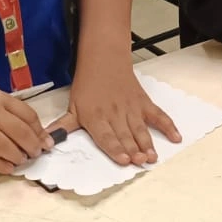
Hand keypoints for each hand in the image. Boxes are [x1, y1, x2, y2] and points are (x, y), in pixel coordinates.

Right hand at [0, 80, 54, 173]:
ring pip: (2, 144)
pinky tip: (7, 168)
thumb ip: (1, 108)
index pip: (25, 113)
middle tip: (37, 154)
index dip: (38, 129)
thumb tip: (25, 128)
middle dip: (31, 145)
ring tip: (23, 161)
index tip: (45, 140)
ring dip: (16, 155)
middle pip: (17, 130)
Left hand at [49, 55, 180, 166]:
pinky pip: (157, 115)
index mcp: (95, 117)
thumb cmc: (88, 85)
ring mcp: (131, 108)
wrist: (104, 60)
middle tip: (141, 161)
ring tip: (153, 156)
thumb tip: (46, 142)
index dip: (115, 148)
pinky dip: (168, 126)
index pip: (106, 136)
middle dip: (133, 149)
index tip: (123, 159)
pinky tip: (175, 137)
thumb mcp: (72, 107)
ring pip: (140, 128)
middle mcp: (115, 114)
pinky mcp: (143, 103)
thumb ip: (62, 127)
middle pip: (125, 135)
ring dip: (148, 142)